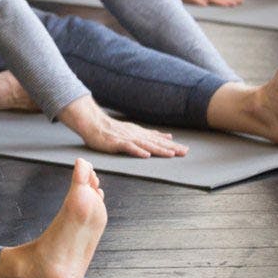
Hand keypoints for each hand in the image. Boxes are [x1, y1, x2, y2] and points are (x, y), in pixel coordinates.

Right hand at [58, 96, 187, 157]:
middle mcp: (136, 135)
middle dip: (171, 148)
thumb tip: (167, 136)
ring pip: (145, 145)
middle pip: (156, 143)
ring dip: (158, 150)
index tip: (185, 150)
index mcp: (141, 133)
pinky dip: (137, 151)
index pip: (159, 140)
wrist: (93, 123)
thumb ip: (151, 134)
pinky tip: (146, 155)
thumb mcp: (134, 130)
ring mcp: (126, 139)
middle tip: (184, 152)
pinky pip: (128, 147)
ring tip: (170, 154)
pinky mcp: (116, 143)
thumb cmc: (112, 129)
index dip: (172, 145)